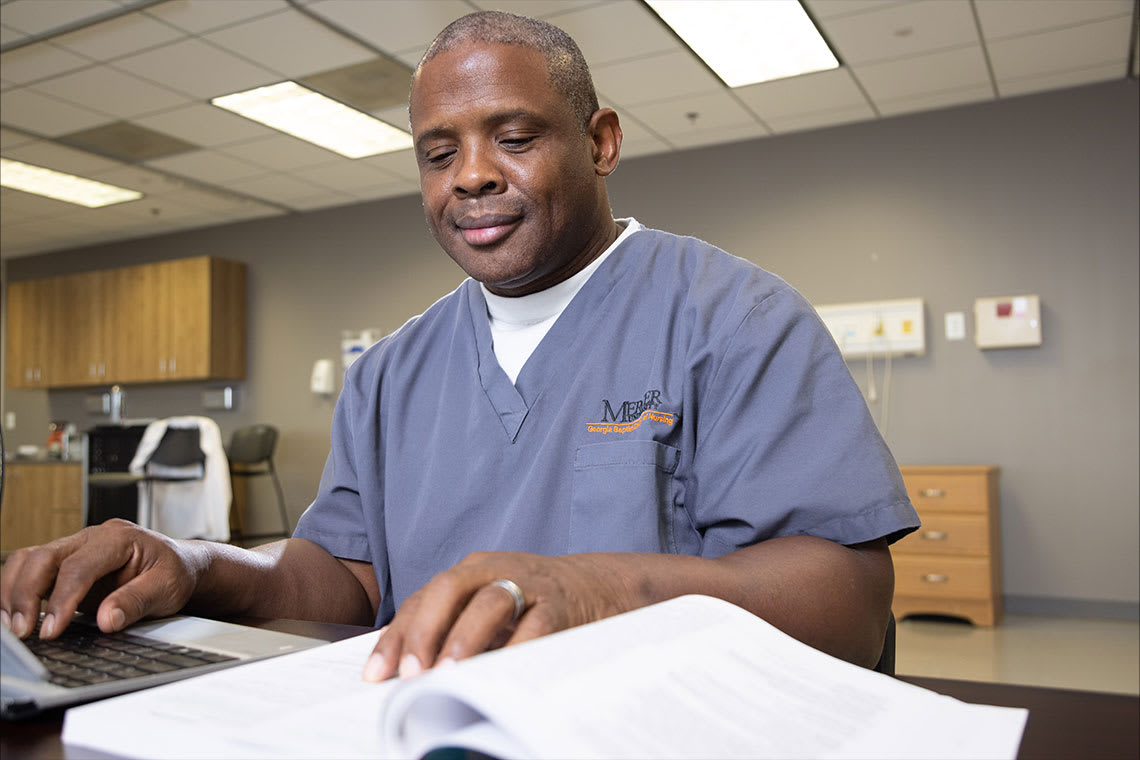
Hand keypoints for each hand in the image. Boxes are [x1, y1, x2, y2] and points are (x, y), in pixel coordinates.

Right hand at [0, 519, 200, 639]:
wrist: (180, 565)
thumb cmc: (174, 572)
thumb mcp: (167, 588)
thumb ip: (136, 602)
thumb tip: (106, 620)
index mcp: (118, 538)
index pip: (78, 566)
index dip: (61, 599)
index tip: (52, 629)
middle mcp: (91, 538)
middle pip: (43, 557)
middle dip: (26, 594)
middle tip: (22, 631)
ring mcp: (75, 549)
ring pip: (29, 560)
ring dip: (15, 592)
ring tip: (14, 626)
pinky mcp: (65, 565)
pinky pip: (31, 571)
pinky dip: (18, 592)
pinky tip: (17, 616)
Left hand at [362, 551, 637, 680]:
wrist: (594, 585)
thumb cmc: (528, 603)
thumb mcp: (485, 608)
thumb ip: (452, 630)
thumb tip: (408, 674)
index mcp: (468, 572)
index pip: (422, 599)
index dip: (396, 636)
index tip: (377, 674)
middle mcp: (493, 571)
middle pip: (449, 589)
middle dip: (425, 632)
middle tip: (411, 673)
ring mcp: (527, 584)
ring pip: (490, 601)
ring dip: (465, 638)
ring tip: (449, 673)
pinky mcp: (558, 604)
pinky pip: (536, 624)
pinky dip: (517, 648)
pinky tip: (501, 672)